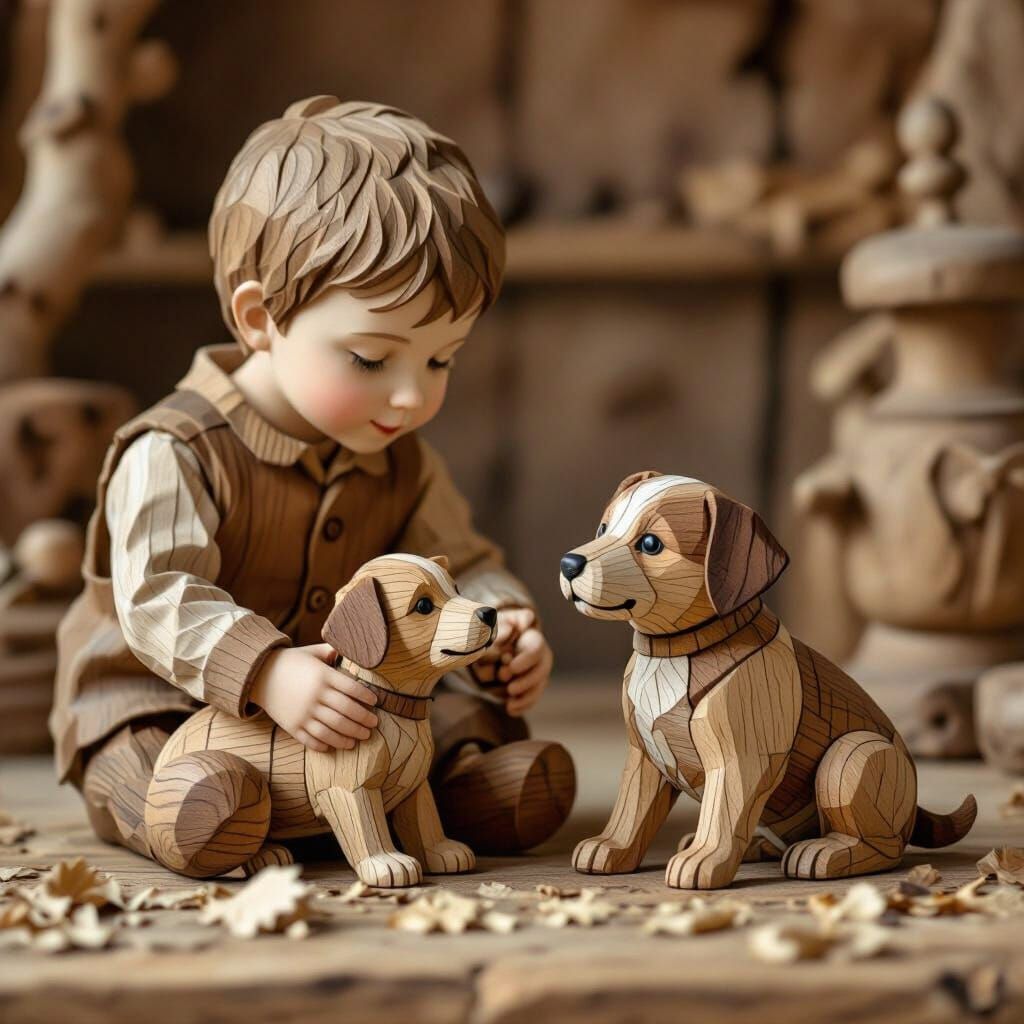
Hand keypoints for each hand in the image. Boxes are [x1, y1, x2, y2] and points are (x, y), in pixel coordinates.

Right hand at [249, 643, 378, 751]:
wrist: (259, 674)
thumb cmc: (291, 661)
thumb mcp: (312, 652)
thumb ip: (332, 651)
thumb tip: (352, 646)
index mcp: (322, 676)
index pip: (351, 688)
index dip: (366, 697)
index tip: (375, 702)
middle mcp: (314, 696)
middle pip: (346, 712)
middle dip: (363, 720)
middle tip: (374, 724)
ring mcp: (302, 713)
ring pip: (332, 729)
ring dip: (350, 736)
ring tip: (361, 737)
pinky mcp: (292, 726)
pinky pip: (312, 740)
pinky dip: (326, 745)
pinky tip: (336, 745)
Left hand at [472, 607, 551, 716]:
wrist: (490, 644)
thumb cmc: (494, 631)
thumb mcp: (495, 623)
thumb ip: (503, 625)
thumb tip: (513, 629)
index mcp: (532, 639)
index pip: (536, 650)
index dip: (525, 660)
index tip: (511, 667)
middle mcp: (540, 657)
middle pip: (541, 672)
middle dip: (526, 681)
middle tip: (509, 687)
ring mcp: (537, 674)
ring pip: (538, 688)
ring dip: (525, 698)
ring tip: (509, 704)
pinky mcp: (531, 688)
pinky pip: (531, 699)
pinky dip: (522, 706)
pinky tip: (510, 710)